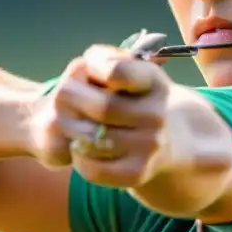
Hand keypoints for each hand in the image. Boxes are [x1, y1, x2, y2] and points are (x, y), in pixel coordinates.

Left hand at [27, 44, 173, 188]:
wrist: (169, 138)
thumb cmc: (132, 96)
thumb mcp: (128, 70)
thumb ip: (103, 58)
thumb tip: (85, 67)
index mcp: (152, 81)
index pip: (118, 71)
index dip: (97, 66)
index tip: (86, 66)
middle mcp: (156, 114)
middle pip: (100, 107)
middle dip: (71, 101)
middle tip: (61, 96)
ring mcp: (149, 145)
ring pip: (92, 139)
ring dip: (71, 129)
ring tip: (71, 122)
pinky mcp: (137, 172)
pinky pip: (93, 168)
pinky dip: (79, 157)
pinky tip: (80, 147)